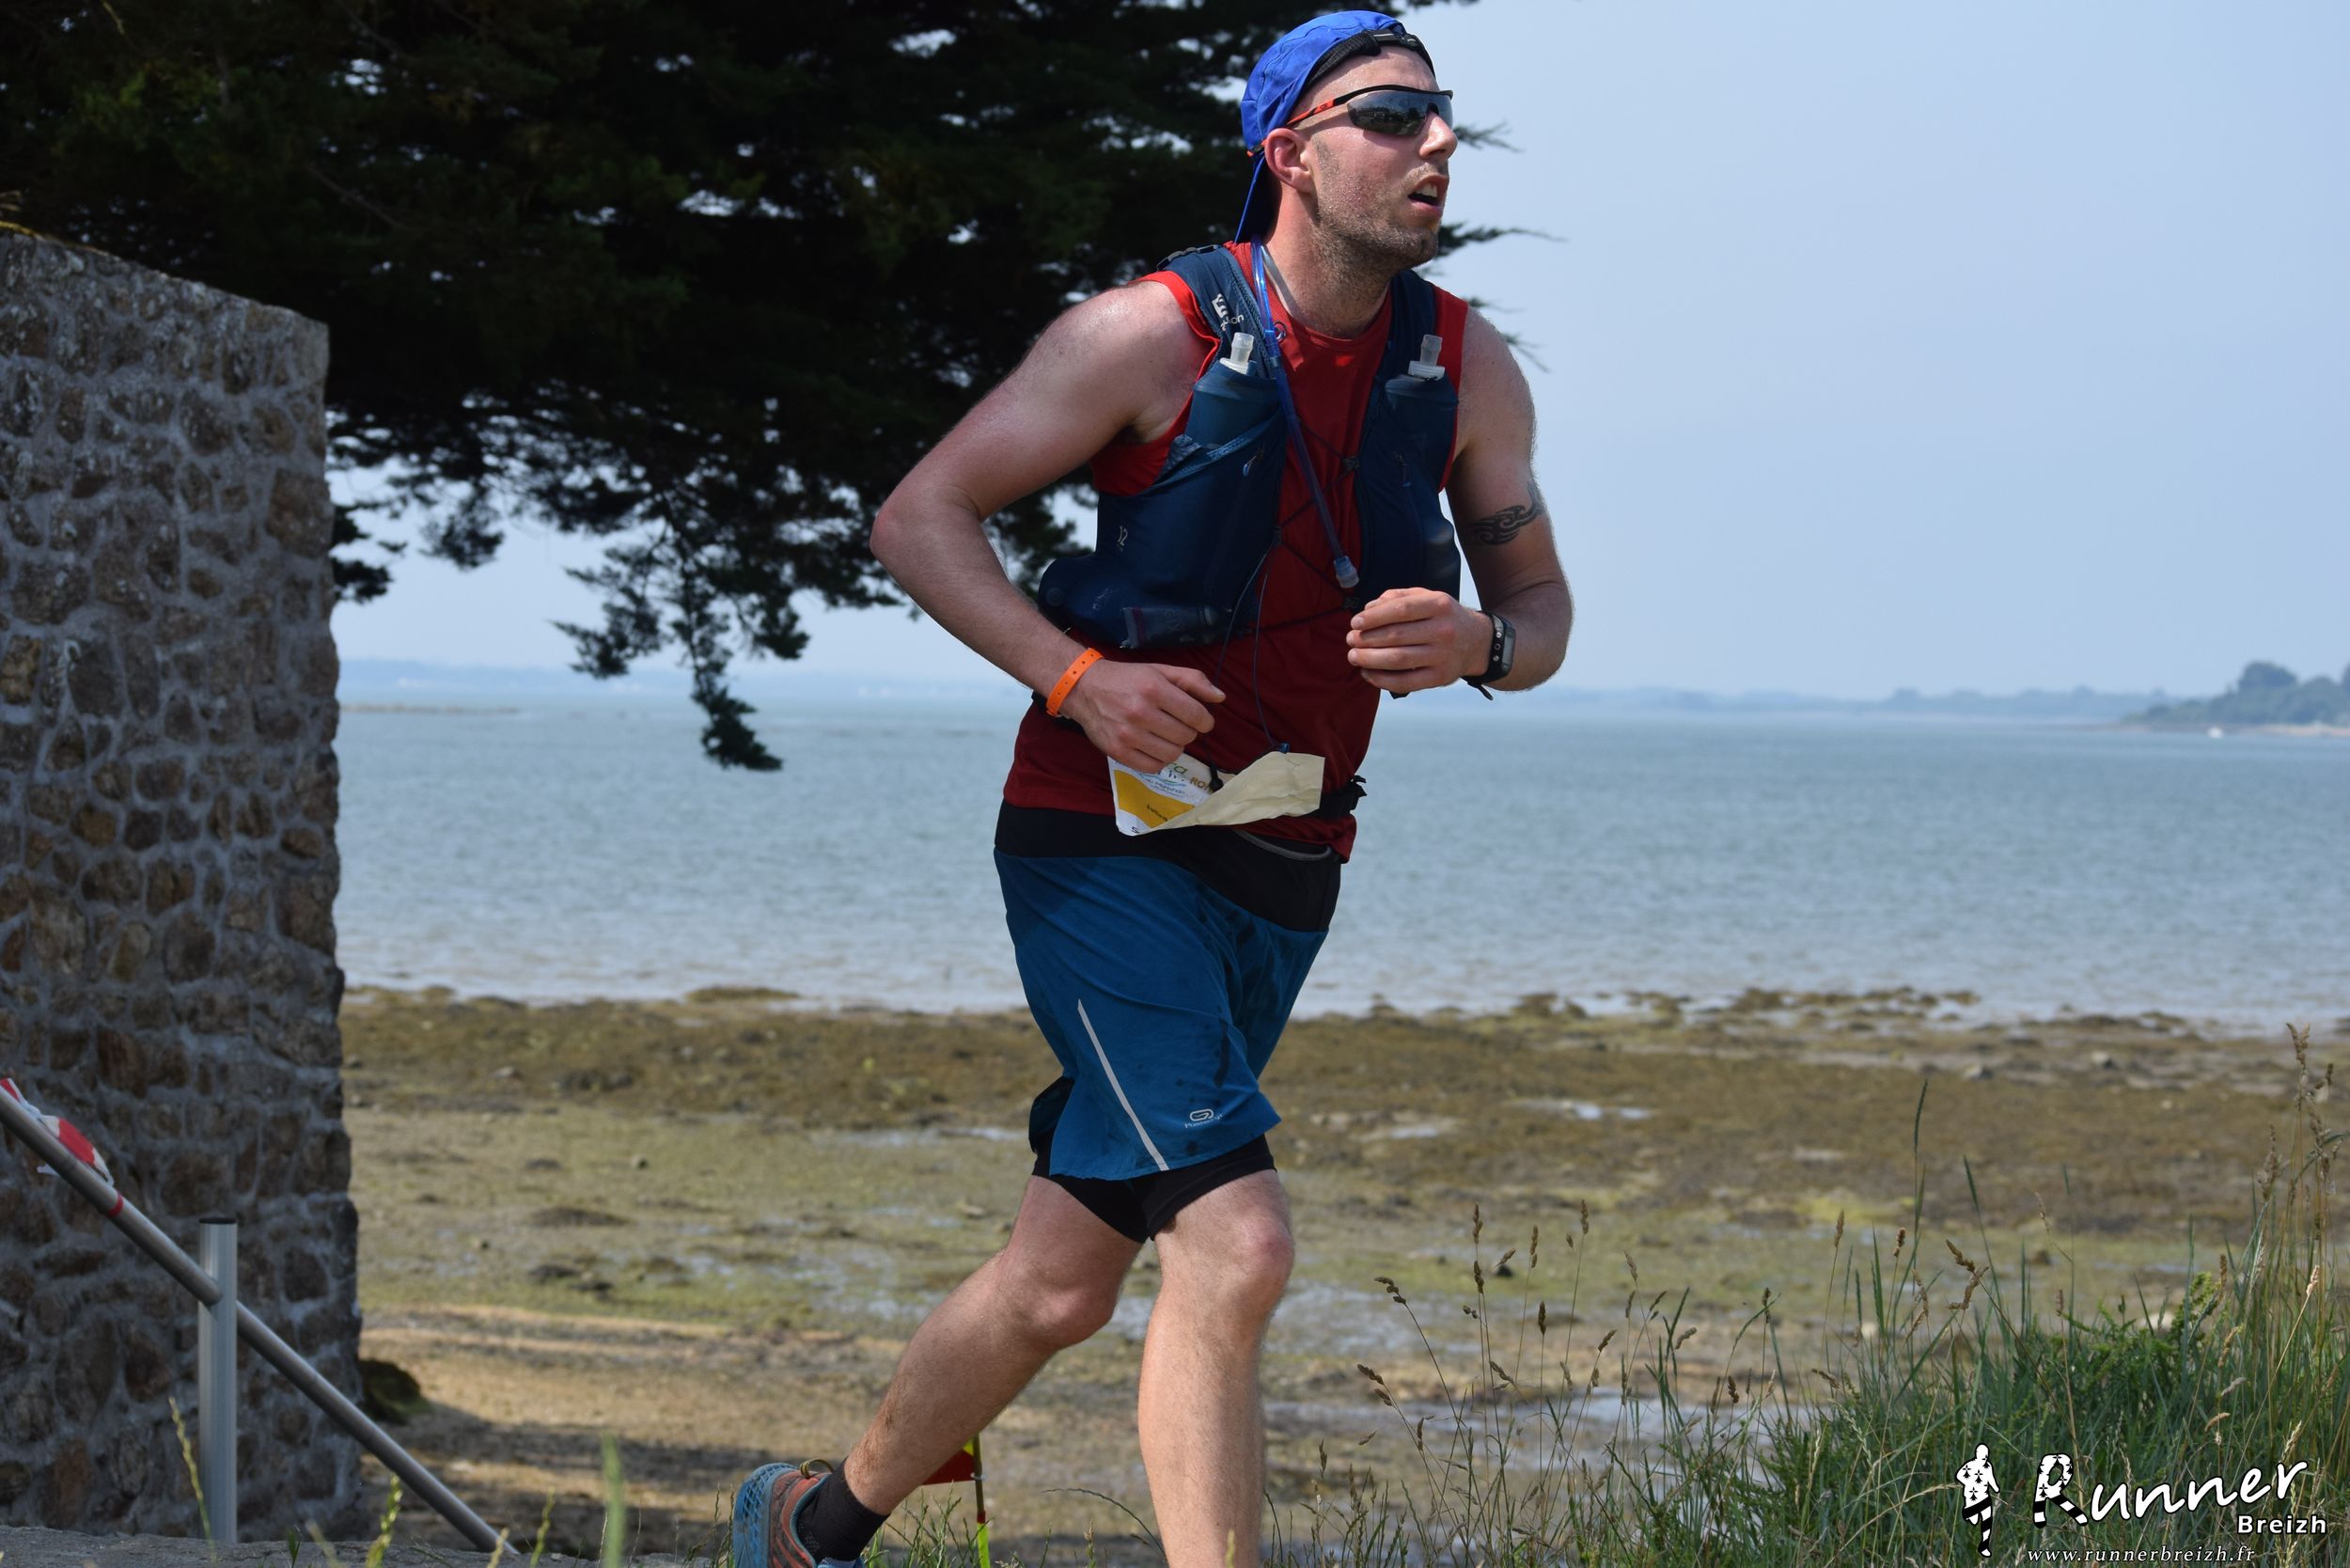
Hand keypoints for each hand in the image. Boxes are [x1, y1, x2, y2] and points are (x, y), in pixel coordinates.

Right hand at [1058, 659, 1223, 770]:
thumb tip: (1221, 698)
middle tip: (1177, 724)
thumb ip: (1193, 680)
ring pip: (1172, 754)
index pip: (1197, 716)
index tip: (1200, 720)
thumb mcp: (1160, 671)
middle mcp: (1140, 712)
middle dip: (1188, 731)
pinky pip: (1153, 767)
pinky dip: (1159, 760)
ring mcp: (1127, 735)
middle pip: (1186, 736)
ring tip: (1164, 735)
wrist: (1085, 689)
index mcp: (1154, 689)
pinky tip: (1153, 747)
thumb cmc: (1127, 679)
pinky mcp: (1117, 752)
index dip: (1205, 720)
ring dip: (1174, 746)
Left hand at [1344, 588, 1487, 693]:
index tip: (1355, 622)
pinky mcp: (1439, 678)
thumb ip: (1397, 597)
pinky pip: (1405, 682)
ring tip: (1353, 656)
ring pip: (1398, 660)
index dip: (1374, 617)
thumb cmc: (1443, 617)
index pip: (1401, 609)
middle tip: (1351, 640)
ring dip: (1370, 659)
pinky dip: (1382, 680)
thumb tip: (1368, 608)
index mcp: (1439, 605)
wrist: (1476, 642)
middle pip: (1397, 636)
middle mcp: (1444, 630)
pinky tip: (1367, 673)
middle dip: (1367, 639)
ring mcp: (1443, 656)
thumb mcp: (1427, 597)